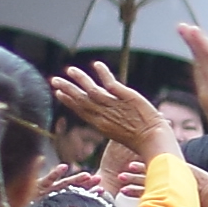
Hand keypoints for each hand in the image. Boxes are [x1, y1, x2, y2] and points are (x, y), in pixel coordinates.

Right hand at [49, 63, 163, 154]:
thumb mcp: (121, 133)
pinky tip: (97, 64)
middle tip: (53, 80)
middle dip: (67, 89)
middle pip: (81, 99)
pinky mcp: (126, 97)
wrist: (154, 141)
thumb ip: (114, 121)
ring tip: (70, 70)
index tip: (58, 93)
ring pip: (91, 90)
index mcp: (101, 125)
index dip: (69, 101)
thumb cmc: (143, 142)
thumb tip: (113, 115)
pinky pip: (110, 83)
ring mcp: (114, 105)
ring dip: (80, 79)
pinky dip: (103, 73)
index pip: (81, 110)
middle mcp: (104, 114)